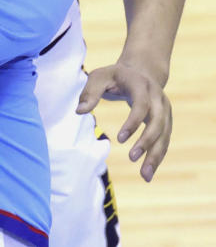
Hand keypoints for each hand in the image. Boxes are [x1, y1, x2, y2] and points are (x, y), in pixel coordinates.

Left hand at [76, 60, 172, 180]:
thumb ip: (90, 92)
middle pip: (158, 122)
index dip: (133, 122)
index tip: (120, 139)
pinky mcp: (166, 122)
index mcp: (142, 85)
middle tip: (132, 158)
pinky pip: (164, 141)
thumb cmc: (115, 76)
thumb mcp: (100, 76)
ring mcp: (165, 111)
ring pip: (164, 136)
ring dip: (155, 156)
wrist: (142, 71)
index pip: (142, 105)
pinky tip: (148, 173)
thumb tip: (79, 111)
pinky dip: (157, 157)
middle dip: (147, 142)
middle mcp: (158, 98)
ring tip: (144, 176)